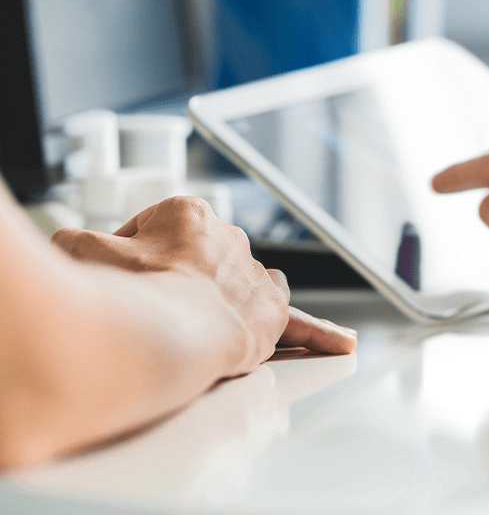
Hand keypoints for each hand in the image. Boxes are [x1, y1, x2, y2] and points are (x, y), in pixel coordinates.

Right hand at [52, 197, 355, 372]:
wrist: (163, 331)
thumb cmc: (125, 291)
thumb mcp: (80, 251)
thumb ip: (80, 243)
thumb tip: (80, 246)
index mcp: (187, 215)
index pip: (158, 230)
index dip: (136, 258)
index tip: (126, 279)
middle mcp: (230, 240)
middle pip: (206, 258)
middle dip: (183, 277)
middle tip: (157, 304)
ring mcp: (255, 276)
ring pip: (251, 281)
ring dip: (238, 295)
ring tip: (224, 314)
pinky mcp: (273, 315)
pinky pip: (299, 321)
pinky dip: (316, 331)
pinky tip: (341, 341)